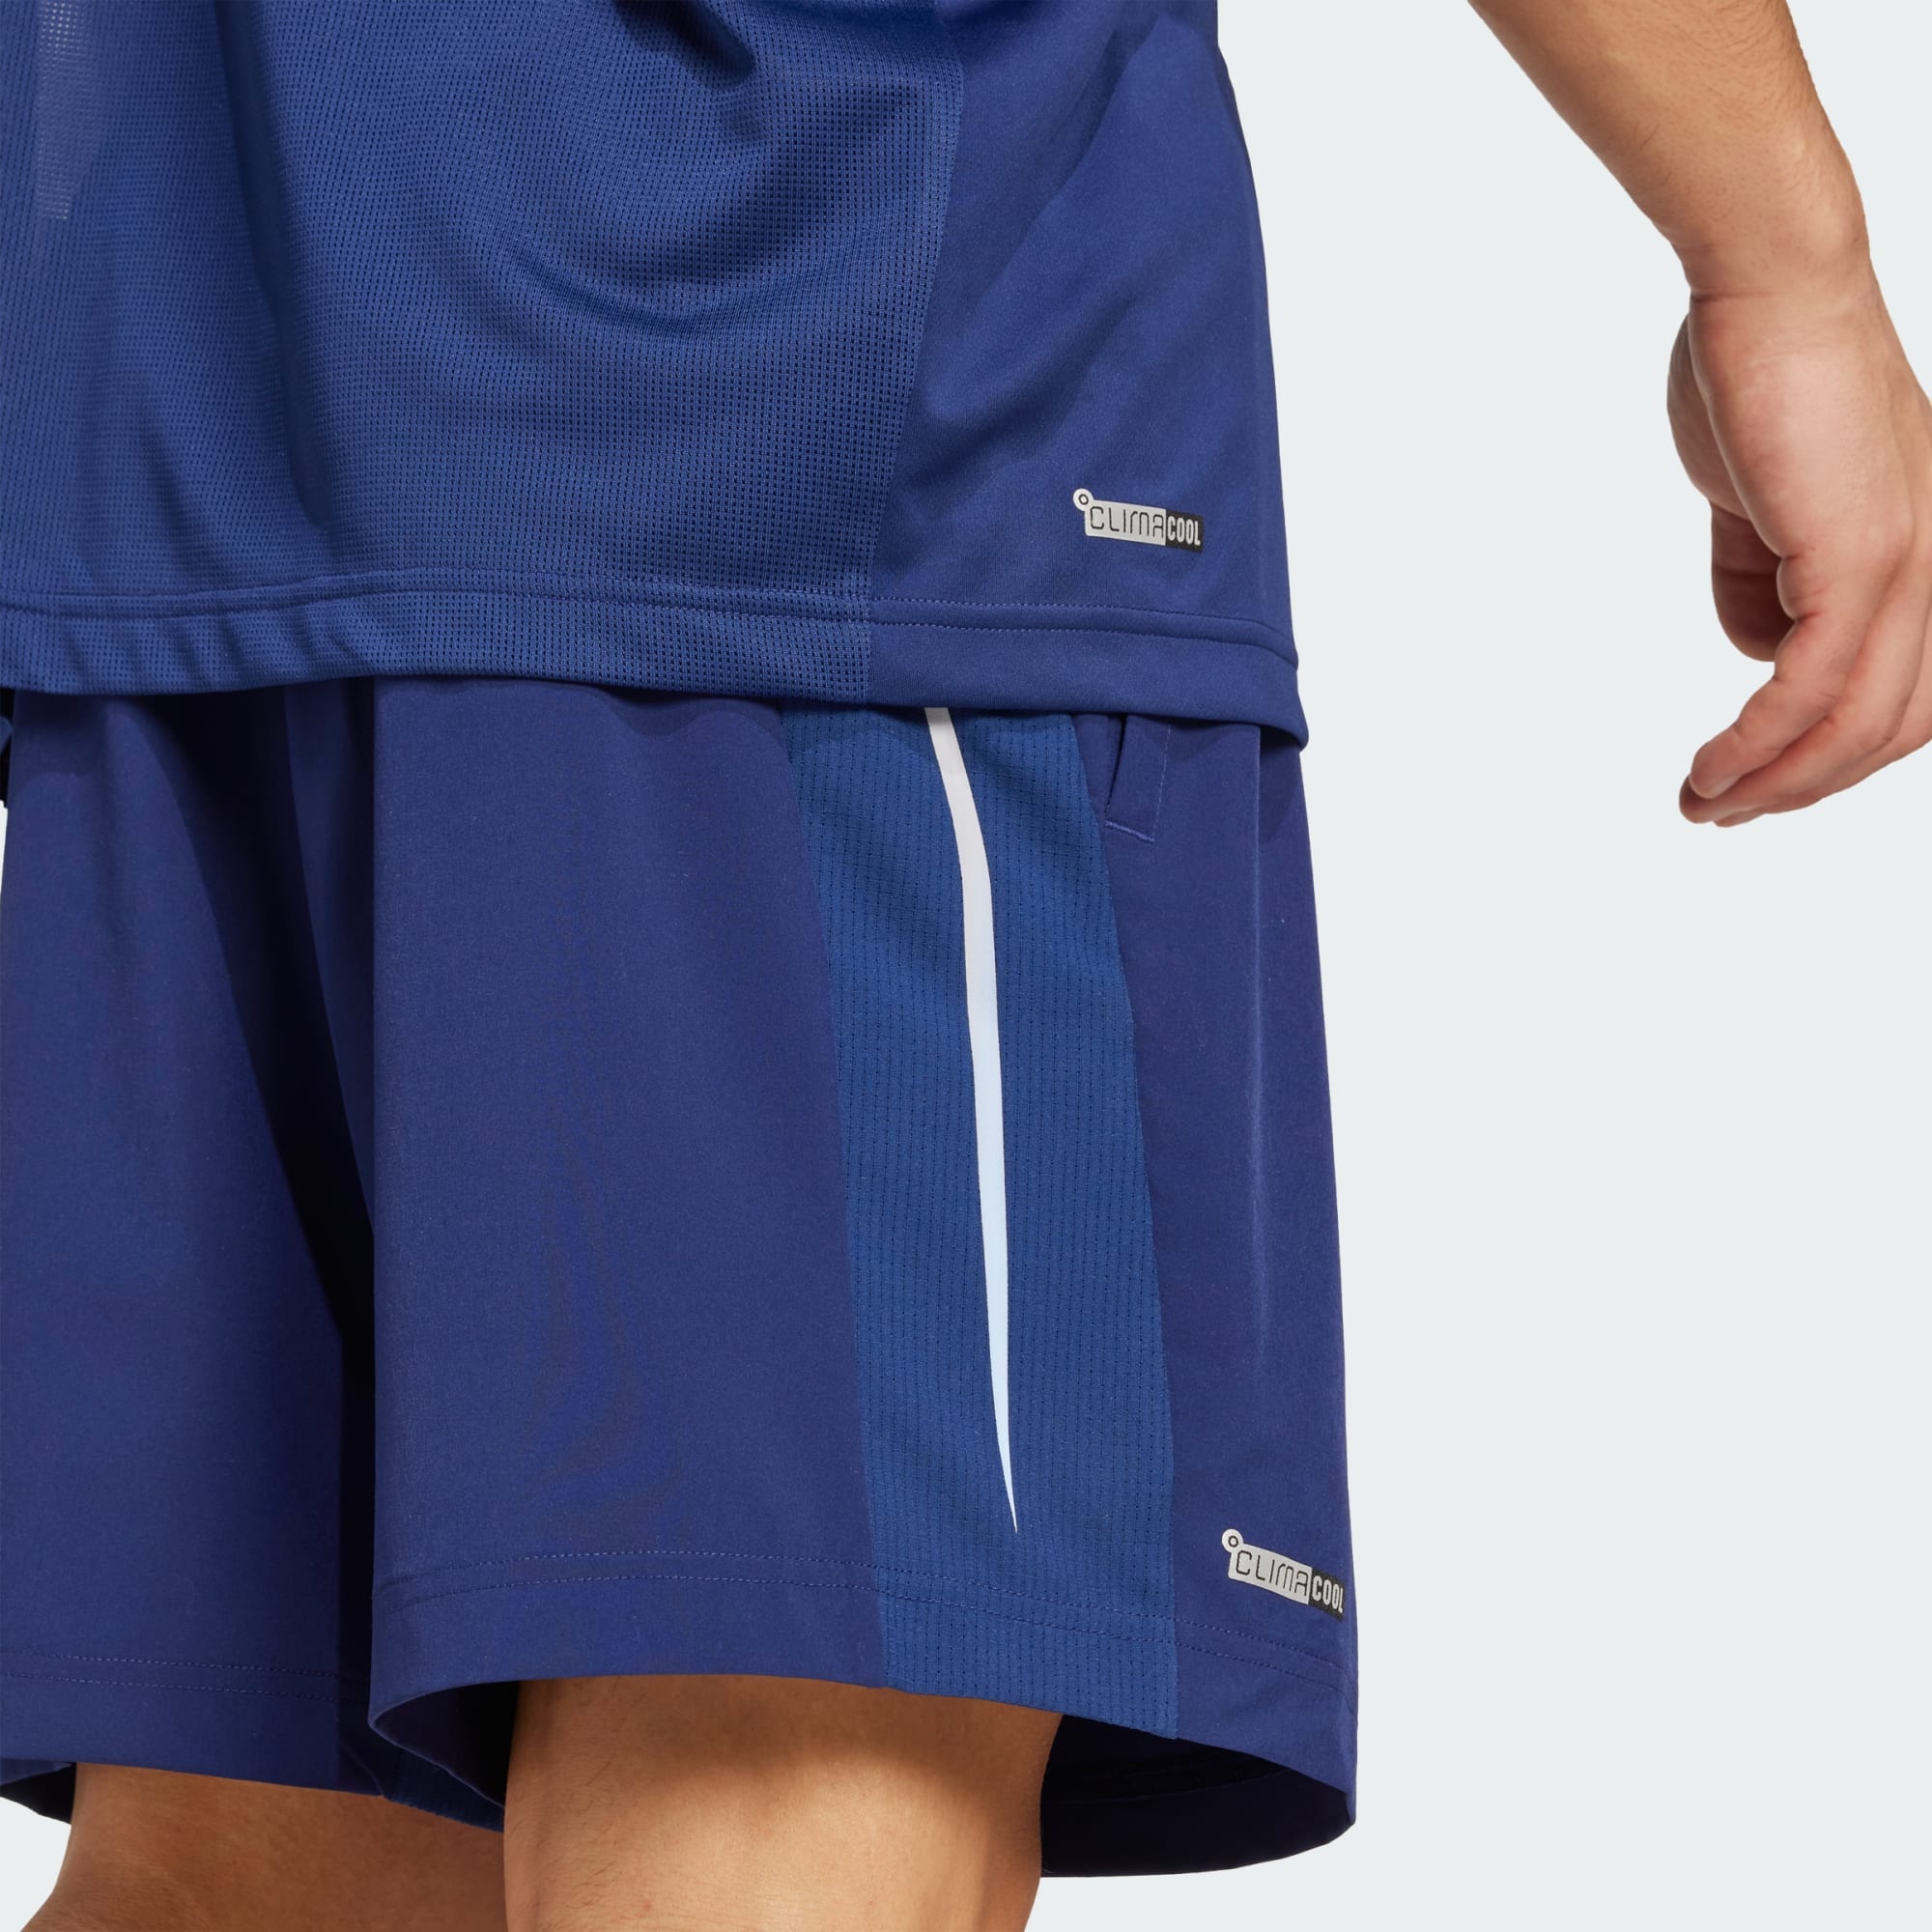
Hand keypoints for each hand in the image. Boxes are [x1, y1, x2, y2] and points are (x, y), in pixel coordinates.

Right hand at [1668, 268, 1931, 823]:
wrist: (1773, 288)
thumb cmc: (1762, 371)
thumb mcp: (1761, 501)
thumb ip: (1764, 576)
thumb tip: (1759, 644)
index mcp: (1929, 552)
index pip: (1903, 692)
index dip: (1831, 757)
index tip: (1748, 781)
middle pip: (1890, 729)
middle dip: (1801, 789)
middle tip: (1720, 811)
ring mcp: (1911, 567)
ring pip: (1857, 728)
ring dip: (1773, 784)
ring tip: (1702, 803)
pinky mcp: (1862, 562)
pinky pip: (1810, 693)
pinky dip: (1757, 748)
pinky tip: (1710, 769)